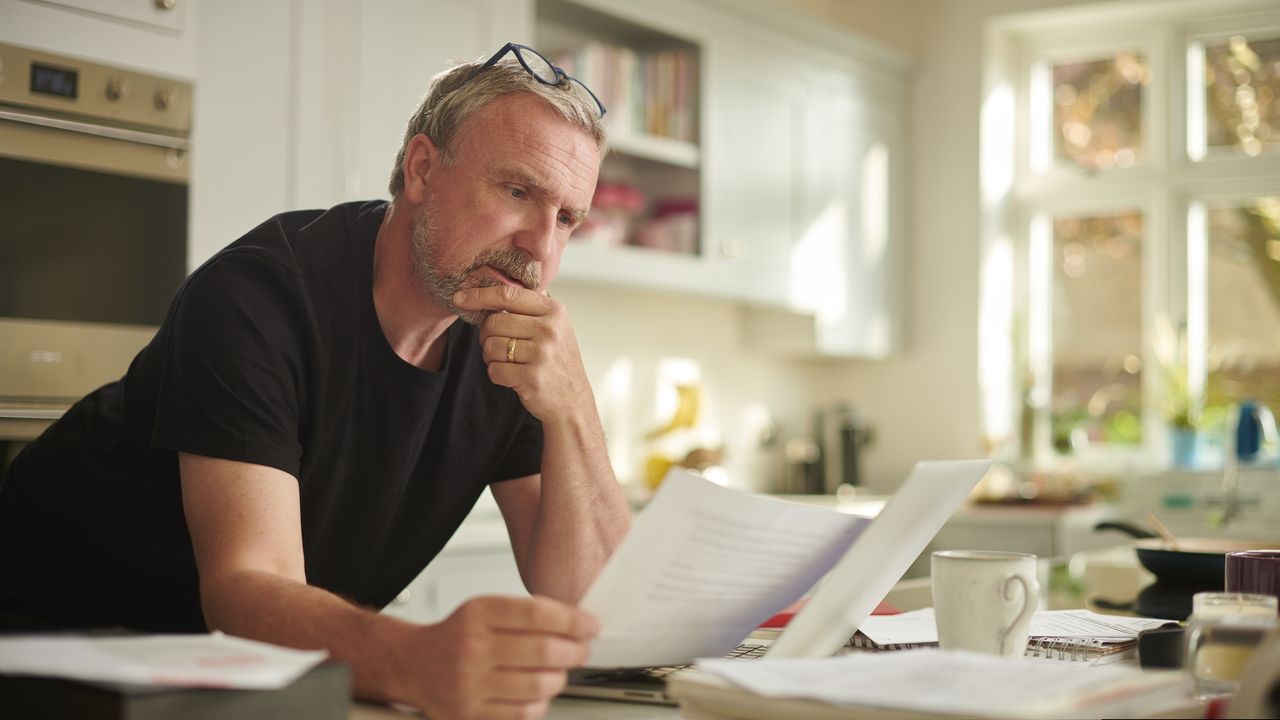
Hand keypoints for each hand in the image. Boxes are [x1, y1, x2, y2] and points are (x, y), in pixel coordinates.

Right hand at [397, 595, 598, 719]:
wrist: (415, 665)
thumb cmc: (457, 636)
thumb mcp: (483, 610)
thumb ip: (524, 613)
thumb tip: (575, 623)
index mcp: (478, 614)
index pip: (536, 614)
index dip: (572, 620)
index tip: (590, 625)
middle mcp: (472, 648)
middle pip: (543, 651)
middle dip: (575, 651)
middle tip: (581, 650)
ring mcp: (470, 685)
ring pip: (539, 685)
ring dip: (560, 678)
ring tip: (559, 671)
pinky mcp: (471, 714)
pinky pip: (524, 713)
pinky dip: (541, 703)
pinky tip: (539, 693)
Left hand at [453, 286, 593, 425]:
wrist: (573, 400)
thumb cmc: (558, 360)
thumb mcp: (556, 326)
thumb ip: (532, 306)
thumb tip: (494, 284)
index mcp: (554, 311)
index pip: (508, 295)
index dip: (480, 295)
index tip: (460, 298)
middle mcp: (550, 330)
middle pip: (493, 322)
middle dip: (486, 335)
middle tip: (498, 344)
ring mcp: (541, 354)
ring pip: (491, 347)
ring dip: (491, 357)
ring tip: (508, 362)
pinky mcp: (531, 378)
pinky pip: (494, 370)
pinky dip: (496, 374)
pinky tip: (512, 376)